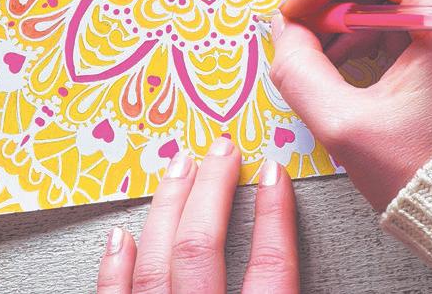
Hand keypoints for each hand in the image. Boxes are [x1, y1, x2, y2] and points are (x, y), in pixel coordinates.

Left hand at [96, 138, 298, 293]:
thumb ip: (285, 288)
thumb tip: (317, 272)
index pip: (270, 266)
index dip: (274, 214)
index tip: (273, 173)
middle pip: (202, 248)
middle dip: (212, 189)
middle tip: (223, 151)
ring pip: (155, 263)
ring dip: (167, 208)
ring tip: (180, 168)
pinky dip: (114, 268)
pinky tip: (120, 237)